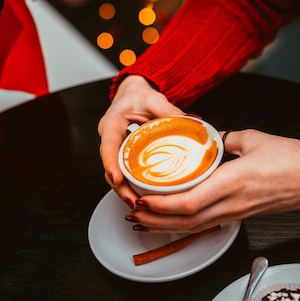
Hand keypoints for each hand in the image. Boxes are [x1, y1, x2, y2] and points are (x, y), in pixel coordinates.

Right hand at [98, 75, 183, 204]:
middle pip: (111, 169)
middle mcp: (111, 141)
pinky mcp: (125, 158)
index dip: (111, 165)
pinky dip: (133, 187)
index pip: (108, 147)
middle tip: (135, 202)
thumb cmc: (138, 97)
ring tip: (140, 205)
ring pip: (117, 176)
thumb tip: (191, 122)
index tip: (116, 179)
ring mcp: (116, 152)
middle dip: (120, 188)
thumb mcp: (153, 100)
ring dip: (126, 192)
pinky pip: (126, 174)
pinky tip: (144, 198)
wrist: (132, 94)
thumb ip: (169, 110)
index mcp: (111, 125)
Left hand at [125, 129, 299, 232]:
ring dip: (165, 226)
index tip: (141, 198)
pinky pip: (206, 224)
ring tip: (144, 219)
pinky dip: (183, 224)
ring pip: (193, 226)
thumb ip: (228, 139)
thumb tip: (211, 138)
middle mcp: (231, 203)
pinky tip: (172, 220)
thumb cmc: (292, 160)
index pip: (188, 202)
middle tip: (131, 212)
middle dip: (154, 220)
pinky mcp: (240, 215)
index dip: (160, 205)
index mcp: (232, 182)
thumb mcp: (255, 139)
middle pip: (184, 221)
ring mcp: (235, 213)